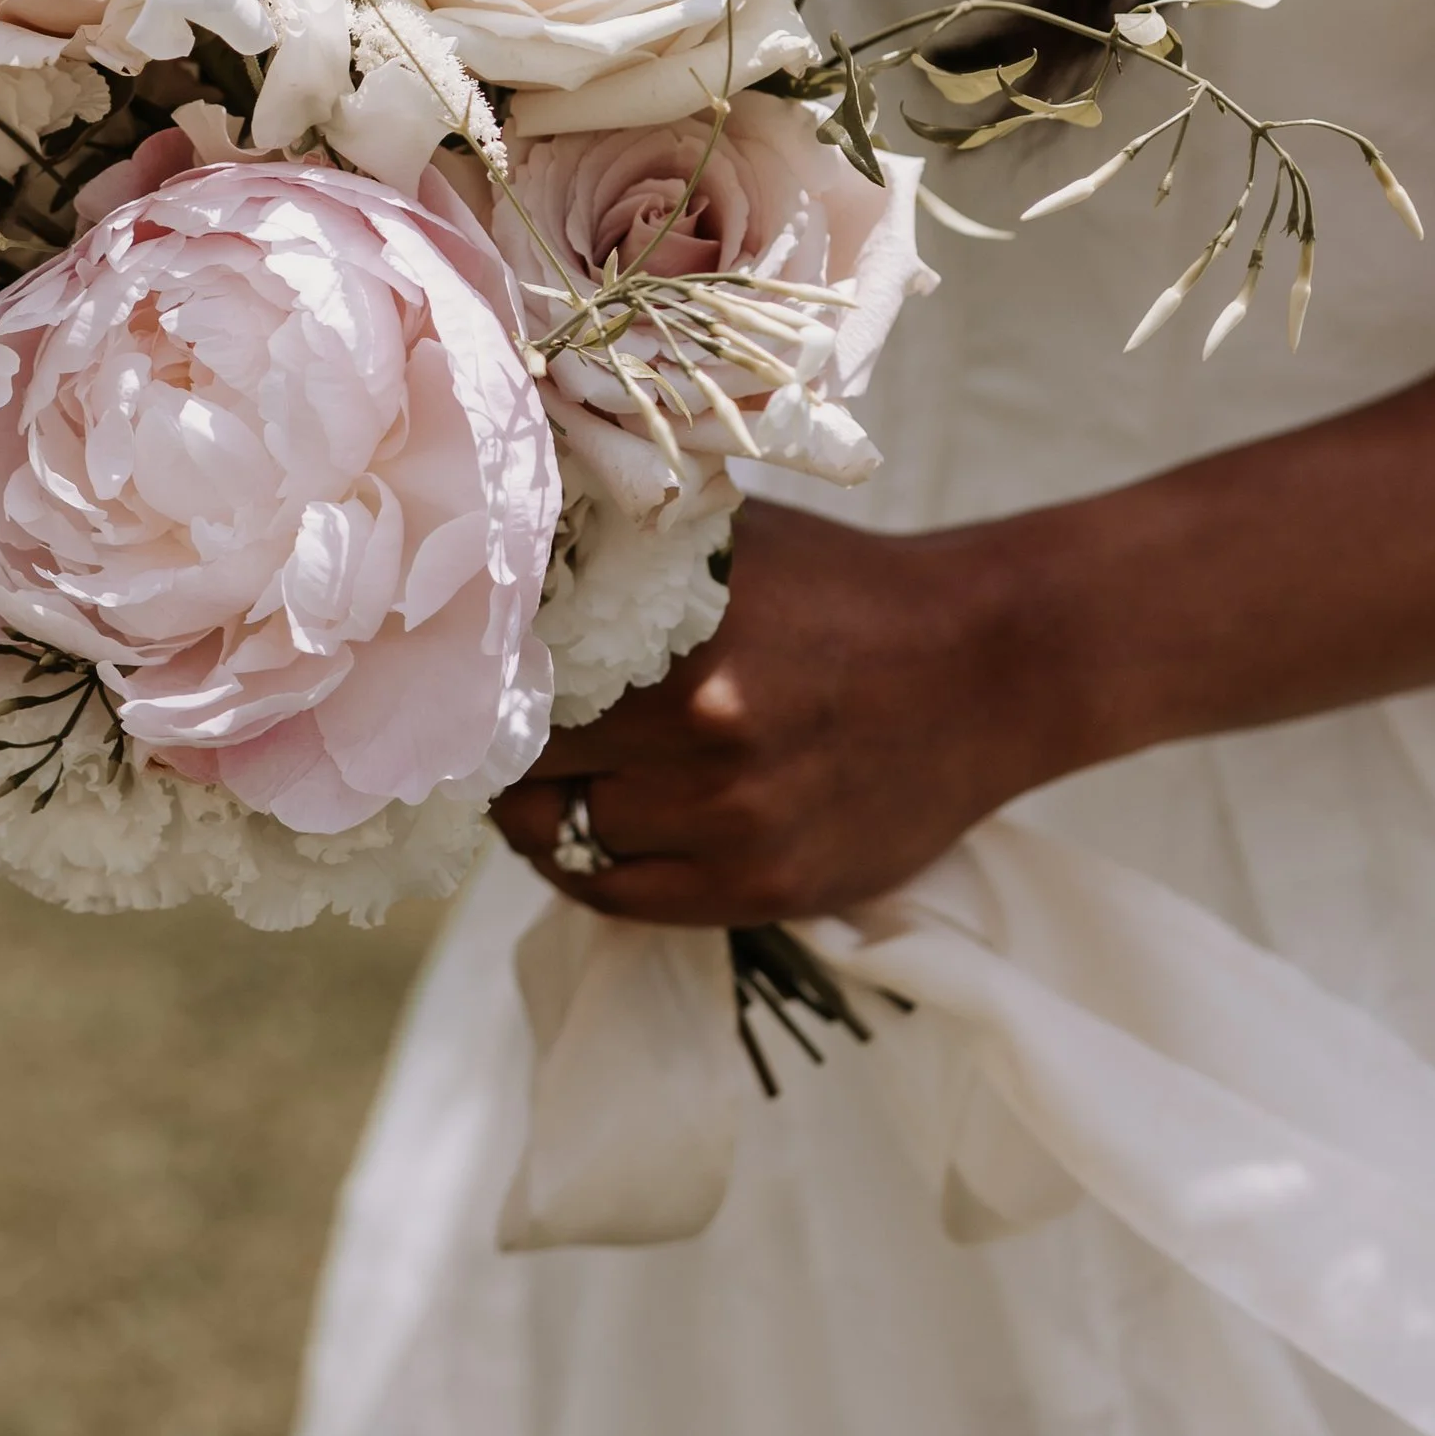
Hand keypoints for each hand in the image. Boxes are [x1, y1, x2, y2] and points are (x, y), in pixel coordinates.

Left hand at [494, 499, 1071, 929]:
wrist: (989, 666)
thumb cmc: (839, 587)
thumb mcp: (725, 540)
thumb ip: (616, 554)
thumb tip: (488, 553)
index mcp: (682, 625)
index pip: (510, 671)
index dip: (464, 676)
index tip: (444, 671)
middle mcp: (705, 725)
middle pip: (525, 757)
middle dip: (494, 742)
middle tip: (482, 724)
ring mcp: (737, 818)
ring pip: (558, 833)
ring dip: (533, 808)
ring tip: (541, 773)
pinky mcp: (764, 887)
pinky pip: (615, 895)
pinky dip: (580, 863)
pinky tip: (588, 823)